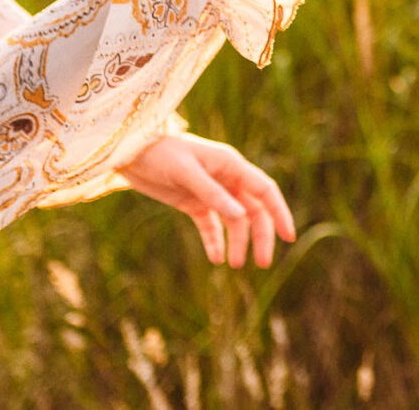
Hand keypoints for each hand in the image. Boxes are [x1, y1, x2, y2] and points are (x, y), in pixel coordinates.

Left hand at [120, 134, 294, 267]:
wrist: (129, 152)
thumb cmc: (160, 154)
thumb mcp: (186, 173)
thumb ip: (213, 195)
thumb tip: (241, 216)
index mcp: (232, 165)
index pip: (265, 191)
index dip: (279, 212)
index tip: (289, 236)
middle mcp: (226, 179)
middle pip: (253, 210)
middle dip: (260, 236)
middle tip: (263, 264)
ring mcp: (210, 192)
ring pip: (234, 221)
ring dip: (237, 242)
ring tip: (233, 265)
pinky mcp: (193, 202)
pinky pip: (210, 225)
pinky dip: (214, 241)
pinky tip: (216, 258)